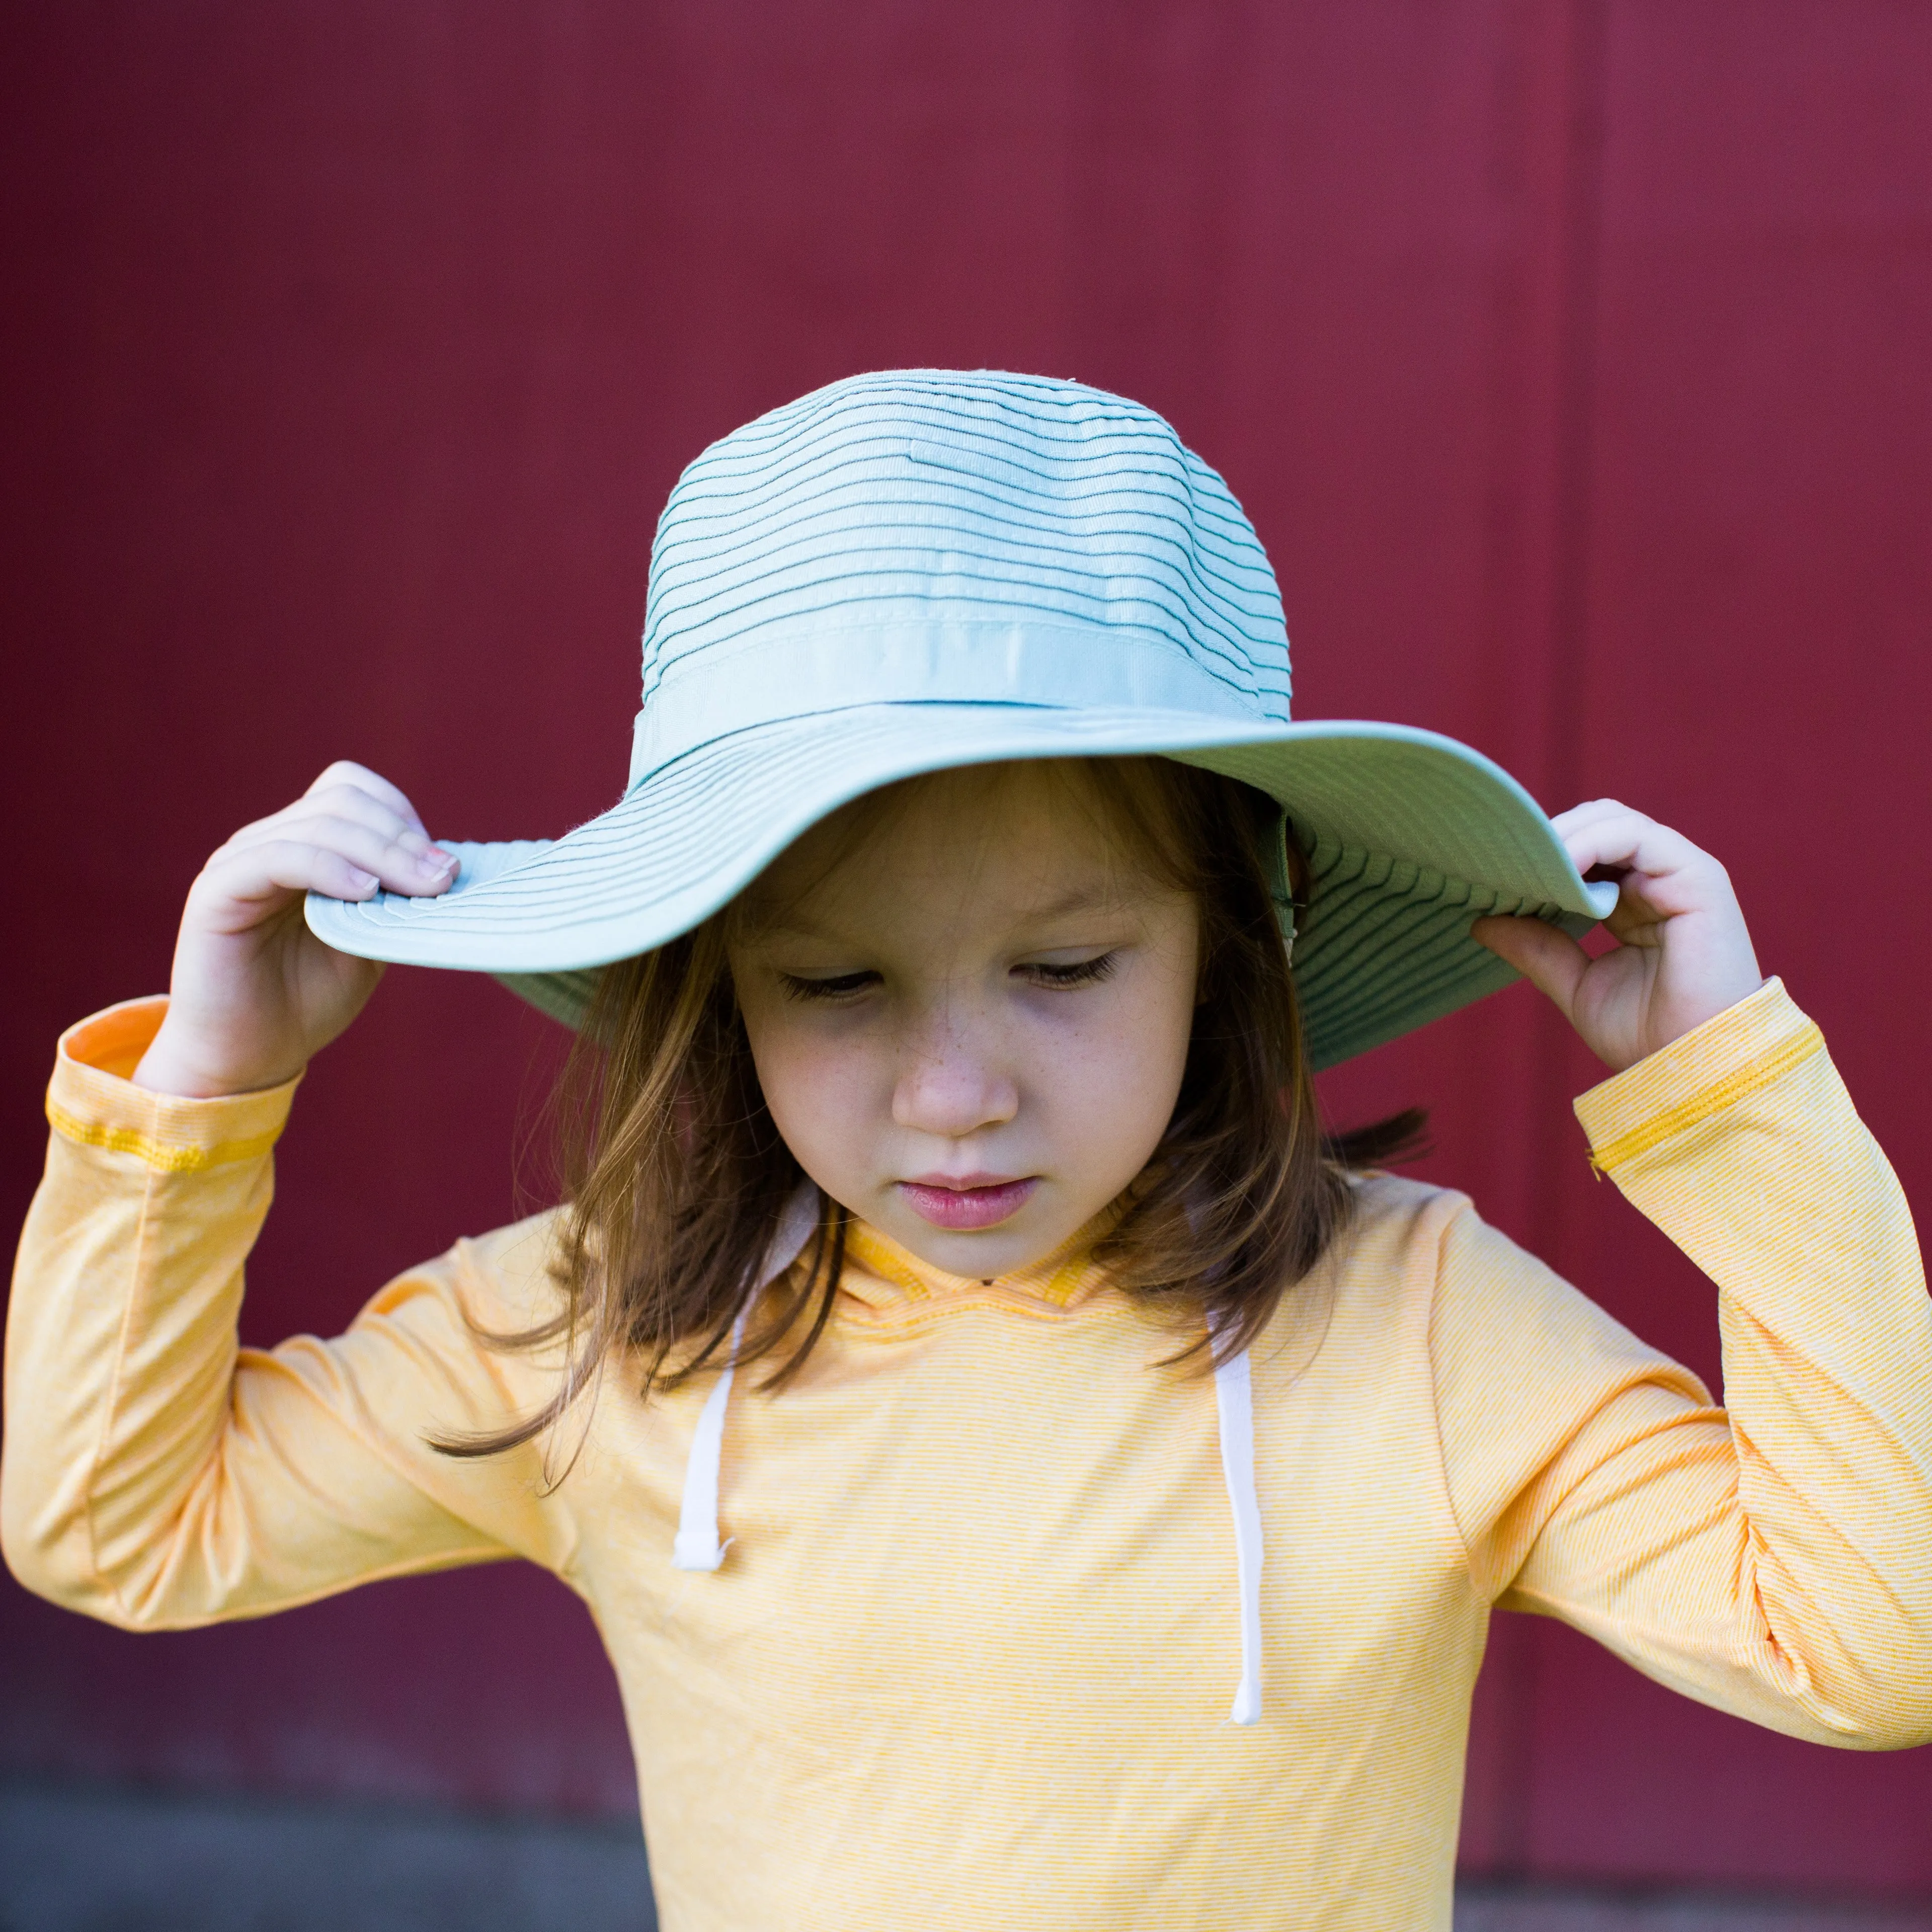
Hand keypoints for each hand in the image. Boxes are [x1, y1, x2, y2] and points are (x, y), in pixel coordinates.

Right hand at [132, 762, 457, 1097]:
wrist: (250, 1056)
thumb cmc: (308, 998)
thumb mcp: (371, 941)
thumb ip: (396, 900)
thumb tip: (447, 867)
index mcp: (303, 845)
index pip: (351, 790)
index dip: (401, 815)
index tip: (442, 865)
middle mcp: (268, 841)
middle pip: (342, 801)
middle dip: (402, 838)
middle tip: (444, 879)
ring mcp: (239, 861)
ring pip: (317, 823)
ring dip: (382, 852)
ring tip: (419, 888)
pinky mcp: (217, 891)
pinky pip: (277, 857)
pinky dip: (329, 867)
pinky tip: (365, 892)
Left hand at [1471, 800, 1763, 1073]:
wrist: (1697, 1070)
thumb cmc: (1649, 1037)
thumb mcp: (1577, 985)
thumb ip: (1537, 948)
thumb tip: (1483, 920)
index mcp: (1635, 901)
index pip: (1585, 848)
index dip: (1542, 852)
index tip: (1495, 871)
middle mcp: (1660, 880)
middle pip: (1596, 823)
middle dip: (1547, 837)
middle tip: (1503, 862)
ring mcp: (1682, 874)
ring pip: (1613, 821)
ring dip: (1563, 837)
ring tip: (1525, 864)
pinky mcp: (1699, 878)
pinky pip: (1638, 837)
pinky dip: (1591, 843)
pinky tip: (1558, 867)